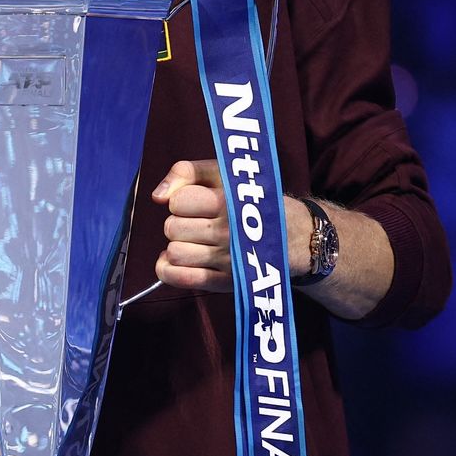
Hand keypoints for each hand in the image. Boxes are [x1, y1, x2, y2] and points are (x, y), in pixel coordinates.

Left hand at [153, 161, 312, 293]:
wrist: (297, 235)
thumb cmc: (253, 201)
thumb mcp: (224, 173)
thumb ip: (186, 172)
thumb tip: (157, 196)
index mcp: (228, 202)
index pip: (177, 202)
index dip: (181, 200)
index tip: (196, 202)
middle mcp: (229, 232)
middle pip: (172, 228)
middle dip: (179, 223)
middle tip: (198, 223)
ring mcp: (228, 260)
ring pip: (174, 253)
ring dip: (178, 246)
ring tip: (195, 241)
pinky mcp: (226, 282)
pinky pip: (180, 279)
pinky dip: (169, 270)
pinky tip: (178, 260)